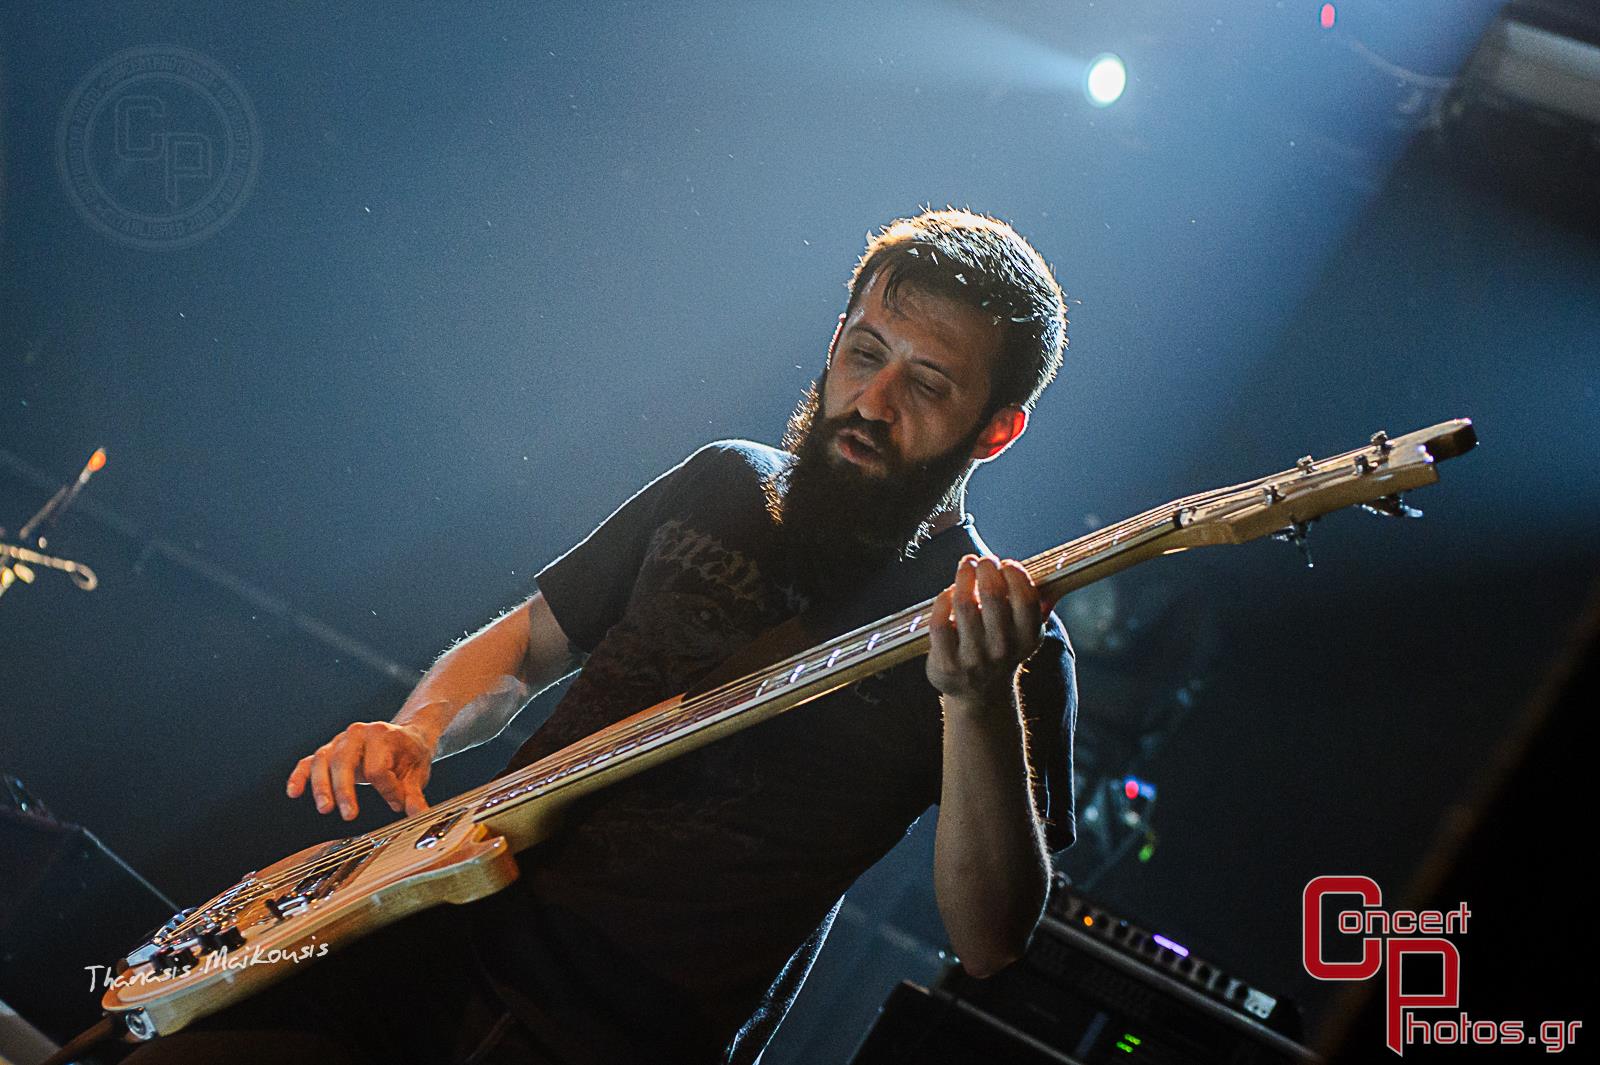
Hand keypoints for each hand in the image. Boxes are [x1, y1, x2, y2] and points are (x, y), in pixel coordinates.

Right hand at [285, 721, 434, 819]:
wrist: (406, 737)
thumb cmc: (410, 755)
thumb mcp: (418, 773)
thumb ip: (414, 795)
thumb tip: (419, 815)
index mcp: (383, 734)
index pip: (378, 767)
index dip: (387, 790)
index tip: (398, 803)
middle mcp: (358, 733)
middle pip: (344, 760)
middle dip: (345, 789)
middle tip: (349, 815)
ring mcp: (340, 741)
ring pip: (323, 761)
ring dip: (321, 786)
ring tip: (325, 809)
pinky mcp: (329, 751)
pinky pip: (309, 762)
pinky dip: (299, 776)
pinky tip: (294, 792)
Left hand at [927, 555, 1045, 714]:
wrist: (980, 694)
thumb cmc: (1003, 648)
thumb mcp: (1025, 631)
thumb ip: (1038, 603)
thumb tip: (1055, 571)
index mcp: (1028, 638)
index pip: (1026, 598)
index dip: (1015, 574)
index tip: (1007, 564)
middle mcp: (1002, 649)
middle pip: (992, 595)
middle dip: (986, 568)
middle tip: (983, 560)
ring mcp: (973, 658)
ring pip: (964, 604)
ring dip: (964, 577)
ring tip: (966, 566)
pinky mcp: (946, 664)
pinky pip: (940, 623)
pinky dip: (942, 600)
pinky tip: (949, 592)